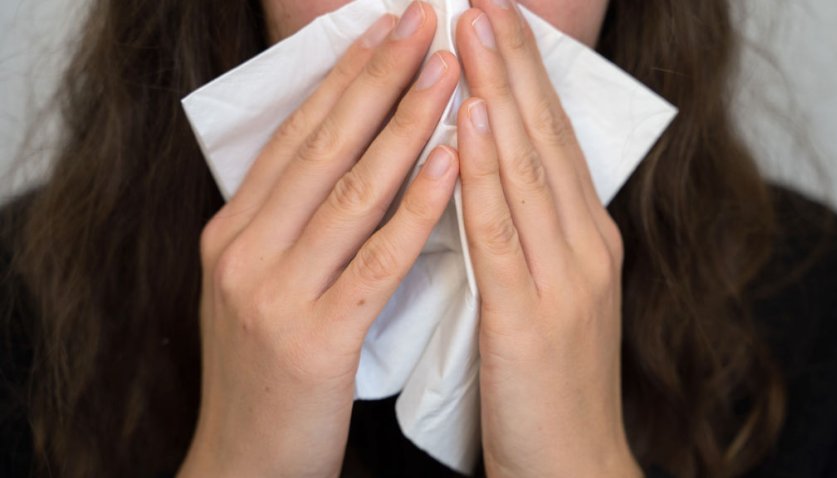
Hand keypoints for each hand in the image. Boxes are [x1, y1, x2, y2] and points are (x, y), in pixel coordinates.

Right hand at [178, 4, 460, 476]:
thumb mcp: (258, 287)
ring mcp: (272, 292)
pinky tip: (452, 164)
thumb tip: (337, 159)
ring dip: (406, 125)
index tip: (386, 29)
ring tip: (450, 72)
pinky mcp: (313, 337)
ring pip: (351, 191)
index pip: (296, 136)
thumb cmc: (268, 372)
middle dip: (379, 76)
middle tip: (425, 21)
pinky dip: (417, 206)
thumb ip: (287, 225)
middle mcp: (242, 250)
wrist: (245, 461)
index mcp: (232, 232)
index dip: (344, 76)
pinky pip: (376, 259)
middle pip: (322, 146)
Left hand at [454, 1, 640, 475]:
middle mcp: (583, 245)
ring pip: (527, 170)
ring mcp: (564, 277)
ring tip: (472, 34)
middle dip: (513, 65)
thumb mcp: (548, 295)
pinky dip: (487, 174)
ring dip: (499, 96)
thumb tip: (489, 182)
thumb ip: (529, 239)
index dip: (525, 79)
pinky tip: (472, 125)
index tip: (497, 25)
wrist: (573, 463)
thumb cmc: (548, 383)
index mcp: (584, 240)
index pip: (551, 142)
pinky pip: (502, 231)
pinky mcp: (531, 315)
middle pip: (544, 139)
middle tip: (484, 2)